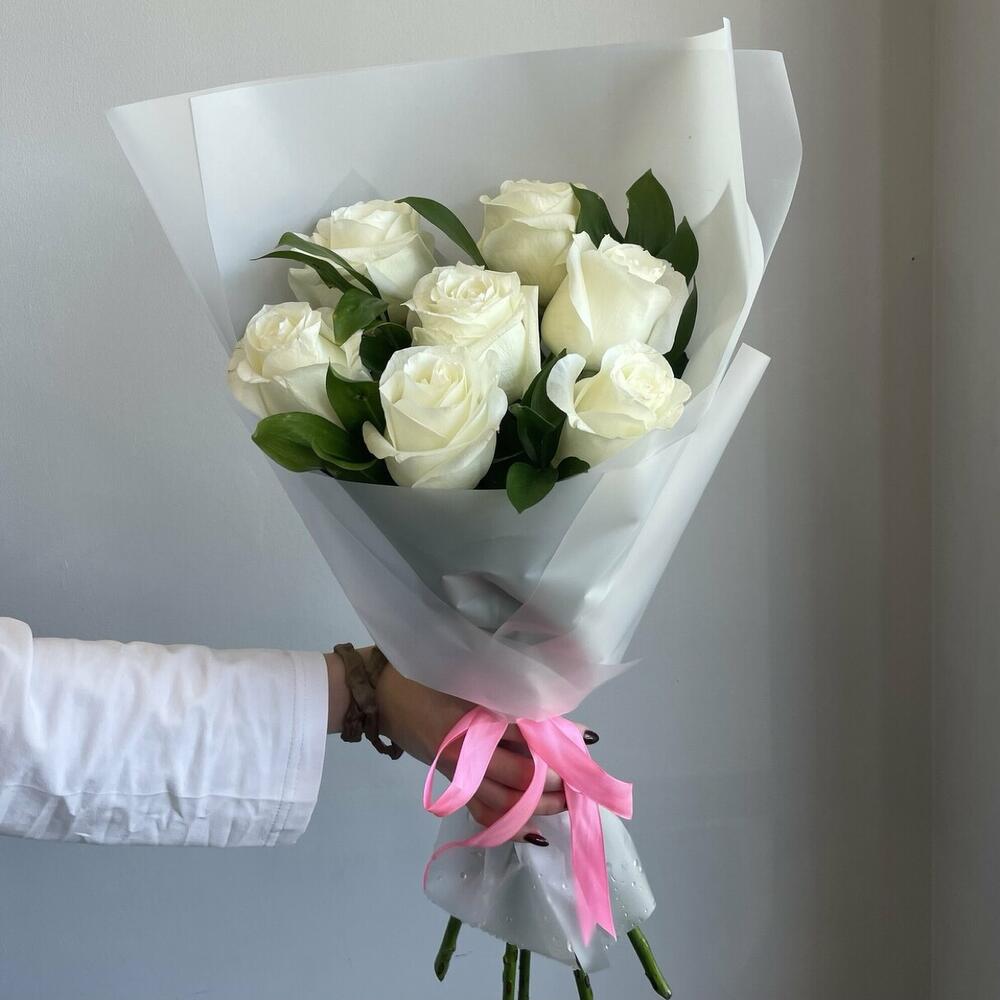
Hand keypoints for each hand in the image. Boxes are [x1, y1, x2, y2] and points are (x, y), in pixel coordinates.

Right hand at [327, 647, 595, 843]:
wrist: (379, 694)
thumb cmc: (424, 677)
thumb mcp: (464, 677)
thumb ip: (502, 694)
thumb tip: (549, 712)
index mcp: (472, 721)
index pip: (524, 735)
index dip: (557, 741)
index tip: (588, 741)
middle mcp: (467, 753)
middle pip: (518, 777)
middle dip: (555, 782)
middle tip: (582, 780)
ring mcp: (458, 773)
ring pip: (503, 803)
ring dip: (537, 807)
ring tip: (565, 804)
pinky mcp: (452, 783)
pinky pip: (481, 813)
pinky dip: (508, 825)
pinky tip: (531, 829)